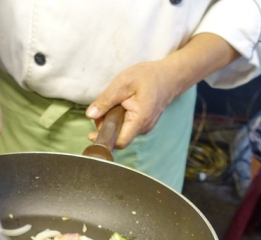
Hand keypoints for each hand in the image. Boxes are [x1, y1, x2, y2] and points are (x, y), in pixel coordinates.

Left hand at [86, 33, 239, 147]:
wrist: (170, 76)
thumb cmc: (148, 77)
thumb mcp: (122, 83)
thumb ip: (105, 100)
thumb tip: (90, 115)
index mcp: (139, 120)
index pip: (119, 142)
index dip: (104, 140)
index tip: (92, 134)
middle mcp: (144, 128)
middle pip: (118, 137)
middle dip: (106, 126)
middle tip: (102, 108)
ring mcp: (145, 127)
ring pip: (122, 132)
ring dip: (112, 122)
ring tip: (114, 103)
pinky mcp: (144, 125)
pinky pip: (127, 127)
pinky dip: (120, 119)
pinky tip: (121, 106)